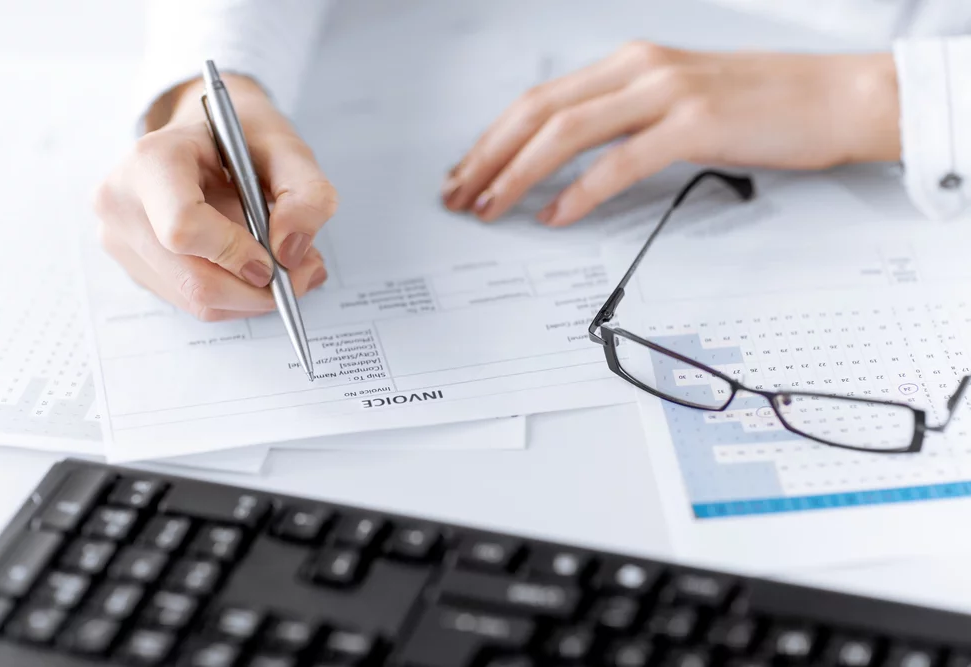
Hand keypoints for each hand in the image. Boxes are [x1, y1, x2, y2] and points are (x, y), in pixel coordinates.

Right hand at [94, 75, 337, 320]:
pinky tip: (253, 267)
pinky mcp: (138, 267)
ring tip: (284, 265)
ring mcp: (122, 240)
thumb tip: (290, 252)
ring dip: (252, 296)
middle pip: (193, 279)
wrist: (207, 135)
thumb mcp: (289, 149)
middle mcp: (123, 203)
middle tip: (302, 273)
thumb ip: (307, 195)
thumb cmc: (243, 138)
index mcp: (152, 161)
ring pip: (197, 301)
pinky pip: (193, 303)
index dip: (237, 253)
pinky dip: (236, 297)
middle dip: (258, 289)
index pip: (183, 228)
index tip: (276, 257)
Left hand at [443, 43, 898, 226]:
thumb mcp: (678, 102)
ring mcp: (665, 93)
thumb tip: (573, 160)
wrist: (837, 97)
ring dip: (518, 174)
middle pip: (538, 112)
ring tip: (491, 207)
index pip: (541, 100)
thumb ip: (627, 120)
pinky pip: (619, 162)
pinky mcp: (693, 125)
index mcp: (630, 63)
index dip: (495, 137)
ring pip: (566, 133)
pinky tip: (556, 215)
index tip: (468, 171)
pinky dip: (579, 192)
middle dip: (488, 156)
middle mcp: (639, 69)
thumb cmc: (762, 105)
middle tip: (459, 194)